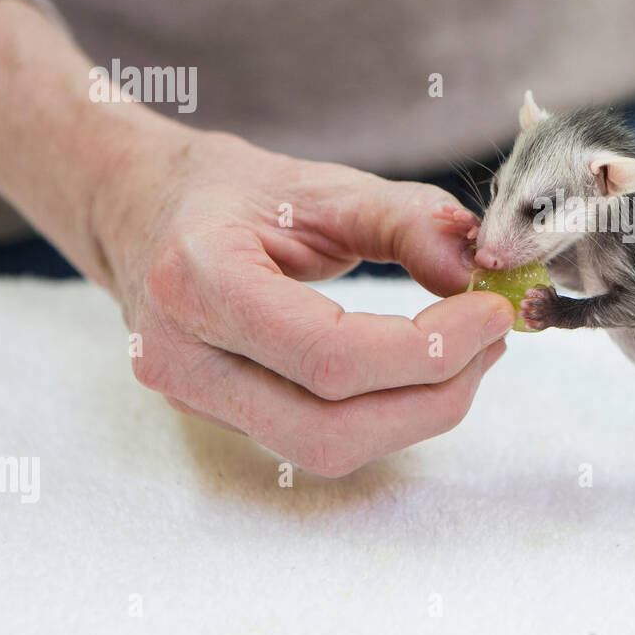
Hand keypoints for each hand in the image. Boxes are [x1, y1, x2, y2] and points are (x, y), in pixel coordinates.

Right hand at [90, 130, 514, 475]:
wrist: (141, 208)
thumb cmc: (233, 192)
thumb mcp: (325, 185)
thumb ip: (409, 221)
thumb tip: (480, 275)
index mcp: (198, 282)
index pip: (330, 358)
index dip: (429, 350)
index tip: (492, 313)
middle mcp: (181, 356)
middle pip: (330, 431)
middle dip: (434, 398)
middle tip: (492, 342)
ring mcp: (192, 397)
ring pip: (326, 449)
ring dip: (417, 413)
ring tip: (468, 352)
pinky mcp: (216, 416)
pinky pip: (316, 439)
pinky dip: (385, 412)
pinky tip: (421, 368)